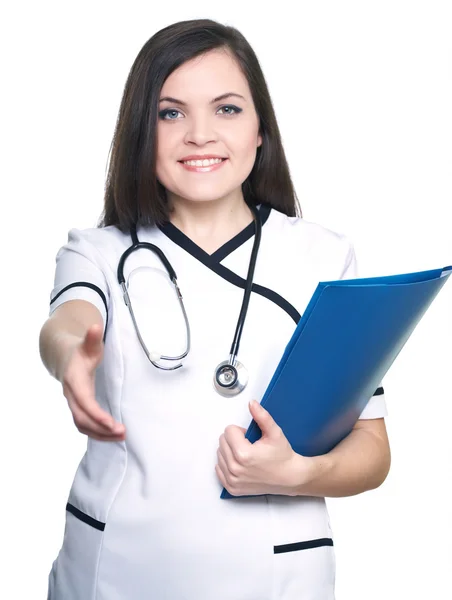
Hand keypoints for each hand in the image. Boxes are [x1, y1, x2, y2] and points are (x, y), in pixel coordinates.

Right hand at [62, 324, 124, 440]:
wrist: (64, 356)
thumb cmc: (81, 350)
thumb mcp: (89, 343)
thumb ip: (92, 338)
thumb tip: (95, 327)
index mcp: (74, 380)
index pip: (84, 401)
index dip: (96, 414)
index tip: (111, 424)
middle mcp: (71, 394)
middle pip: (82, 418)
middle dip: (101, 428)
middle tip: (122, 432)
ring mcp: (73, 402)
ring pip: (82, 424)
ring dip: (100, 434)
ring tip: (121, 436)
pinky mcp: (78, 407)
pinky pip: (84, 424)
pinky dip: (97, 432)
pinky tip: (112, 434)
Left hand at [215, 400, 310, 495]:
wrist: (290, 478)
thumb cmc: (283, 456)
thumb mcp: (275, 433)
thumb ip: (262, 416)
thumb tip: (251, 403)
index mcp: (243, 454)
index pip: (228, 430)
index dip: (241, 431)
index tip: (251, 438)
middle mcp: (235, 469)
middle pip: (222, 441)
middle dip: (234, 440)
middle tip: (250, 445)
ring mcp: (232, 480)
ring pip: (219, 454)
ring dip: (230, 451)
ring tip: (247, 455)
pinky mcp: (232, 488)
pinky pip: (218, 469)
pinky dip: (227, 464)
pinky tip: (241, 464)